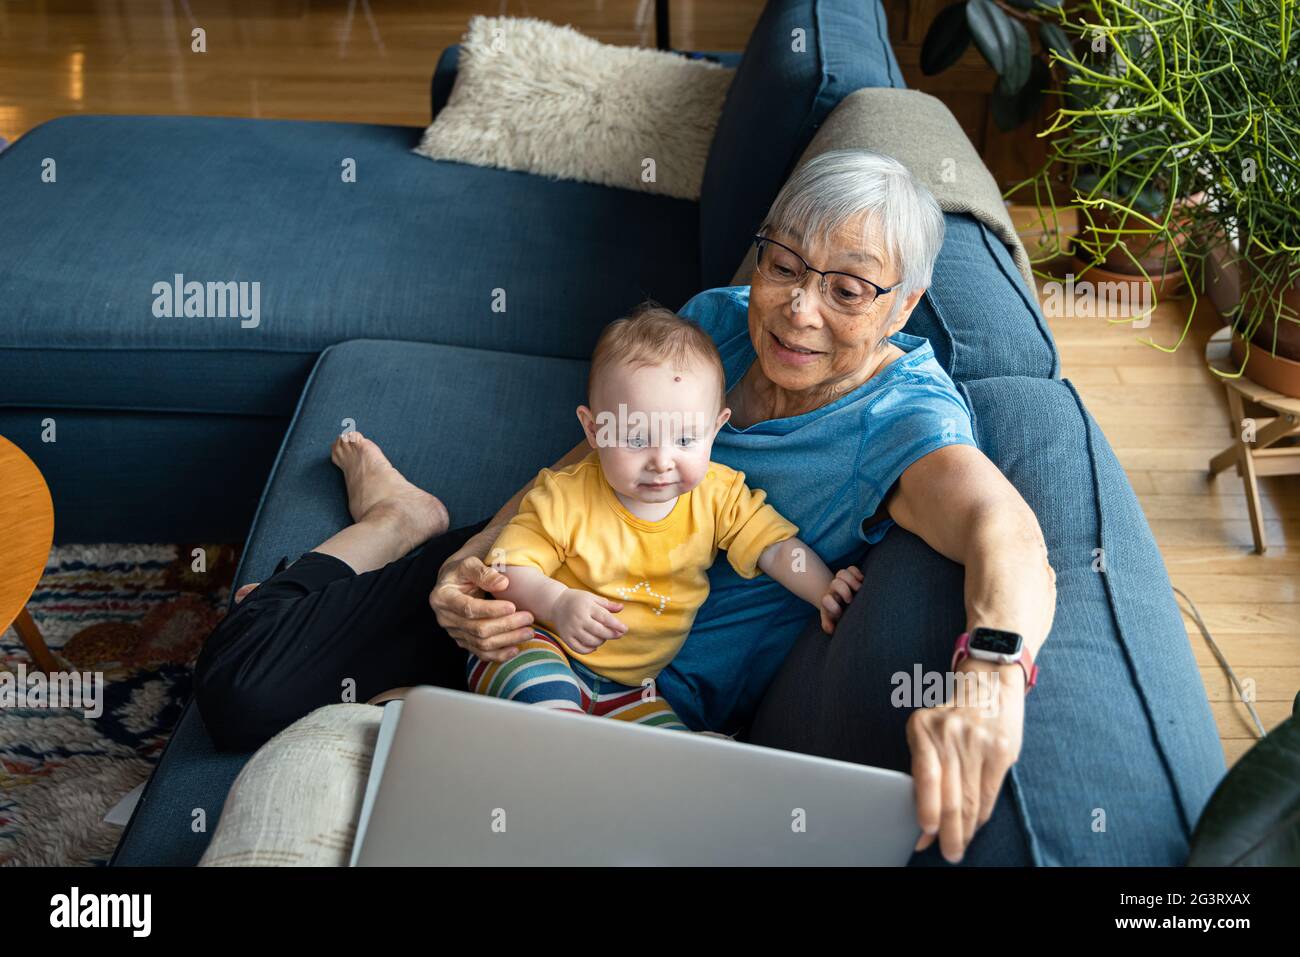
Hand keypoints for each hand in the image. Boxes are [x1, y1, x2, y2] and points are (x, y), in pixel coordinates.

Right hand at [429, 555, 535, 662]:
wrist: (455, 582)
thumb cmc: (464, 570)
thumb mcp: (470, 563)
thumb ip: (484, 572)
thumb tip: (503, 583)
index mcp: (443, 597)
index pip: (468, 608)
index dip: (491, 609)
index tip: (513, 606)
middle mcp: (445, 618)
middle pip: (477, 628)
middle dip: (506, 625)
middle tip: (528, 618)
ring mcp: (453, 632)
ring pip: (481, 643)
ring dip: (507, 639)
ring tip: (528, 632)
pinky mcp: (462, 641)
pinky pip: (480, 653)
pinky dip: (498, 654)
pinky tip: (516, 649)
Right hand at [550, 588, 626, 654]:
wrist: (555, 603)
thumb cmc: (578, 600)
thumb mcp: (592, 598)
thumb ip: (607, 605)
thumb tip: (622, 608)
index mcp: (587, 607)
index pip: (605, 618)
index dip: (617, 625)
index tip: (625, 629)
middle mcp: (579, 619)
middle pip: (599, 631)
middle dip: (612, 635)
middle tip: (619, 634)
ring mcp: (572, 629)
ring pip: (591, 642)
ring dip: (601, 641)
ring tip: (604, 637)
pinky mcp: (566, 638)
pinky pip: (580, 649)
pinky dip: (589, 650)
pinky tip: (594, 645)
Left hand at [819, 565, 862, 633]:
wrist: (838, 605)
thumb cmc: (837, 616)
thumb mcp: (832, 622)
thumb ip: (829, 625)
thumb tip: (831, 629)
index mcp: (830, 603)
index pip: (826, 600)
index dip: (833, 605)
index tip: (840, 612)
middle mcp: (834, 591)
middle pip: (836, 583)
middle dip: (845, 591)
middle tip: (850, 600)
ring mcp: (841, 583)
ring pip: (842, 573)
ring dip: (851, 581)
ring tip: (859, 589)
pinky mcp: (849, 576)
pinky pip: (851, 569)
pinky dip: (857, 573)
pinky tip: (862, 581)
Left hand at [906, 662, 1024, 862]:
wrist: (990, 680)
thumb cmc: (955, 711)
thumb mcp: (932, 727)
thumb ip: (928, 761)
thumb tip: (924, 808)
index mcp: (923, 728)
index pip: (926, 779)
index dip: (927, 813)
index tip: (924, 836)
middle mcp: (950, 734)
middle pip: (951, 796)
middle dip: (948, 832)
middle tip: (948, 852)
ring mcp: (978, 743)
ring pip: (971, 800)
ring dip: (965, 829)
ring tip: (959, 846)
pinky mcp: (1001, 751)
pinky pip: (990, 793)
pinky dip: (982, 814)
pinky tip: (976, 825)